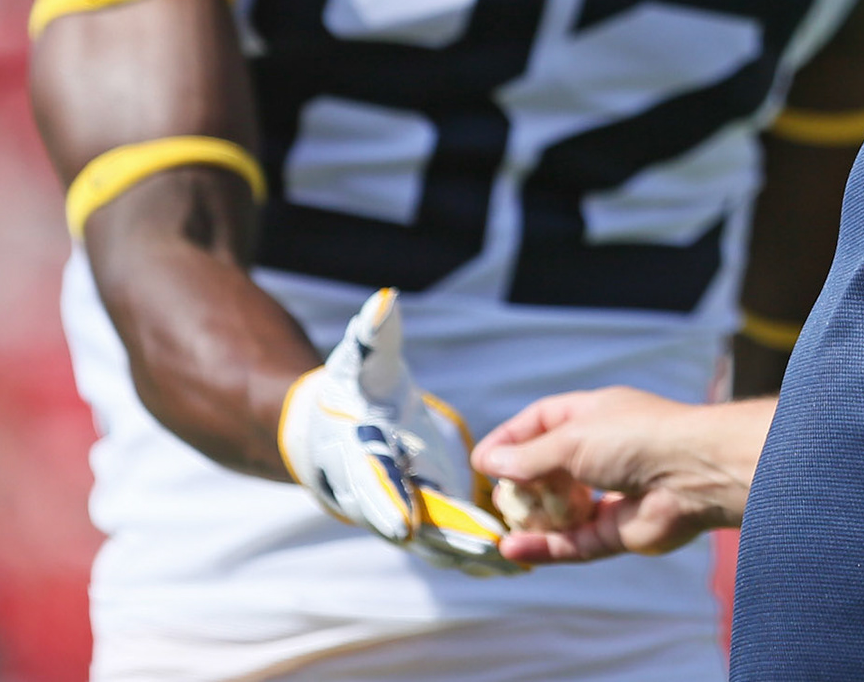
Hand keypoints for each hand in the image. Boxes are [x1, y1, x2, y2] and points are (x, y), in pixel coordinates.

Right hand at [280, 289, 521, 576]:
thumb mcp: (364, 359)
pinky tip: (521, 558)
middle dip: (451, 535)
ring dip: (475, 552)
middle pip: (417, 522)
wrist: (342, 425)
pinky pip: (460, 539)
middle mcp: (387, 492)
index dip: (388, 501)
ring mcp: (411, 510)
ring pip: (443, 539)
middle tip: (485, 545)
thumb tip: (381, 302)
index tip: (402, 521)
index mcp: (364, 456)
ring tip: (515, 560)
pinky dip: (485, 552)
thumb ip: (374, 336)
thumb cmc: (354, 388)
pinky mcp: (433, 515)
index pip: (373, 481)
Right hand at [472, 387, 772, 564]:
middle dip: (520, 484)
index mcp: (593, 415)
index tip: (482, 461)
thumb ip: (529, 456)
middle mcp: (601, 452)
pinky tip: (513, 548)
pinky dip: (544, 546)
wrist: (693, 474)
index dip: (512, 440)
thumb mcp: (572, 438)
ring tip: (500, 525)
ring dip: (530, 519)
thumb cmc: (635, 438)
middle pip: (549, 469)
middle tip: (494, 497)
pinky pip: (573, 542)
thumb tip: (490, 464)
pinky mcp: (617, 531)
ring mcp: (610, 493)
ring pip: (560, 510)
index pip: (542, 422)